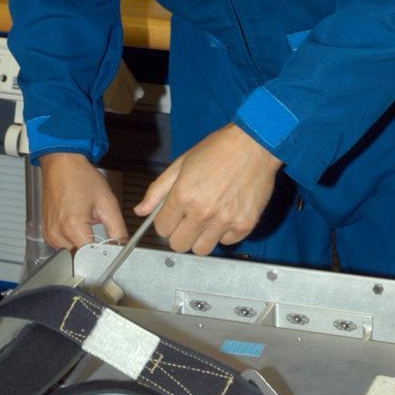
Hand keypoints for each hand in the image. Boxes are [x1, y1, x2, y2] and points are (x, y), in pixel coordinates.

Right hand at [40, 153, 127, 249]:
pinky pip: (64, 245)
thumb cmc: (80, 177)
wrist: (61, 163)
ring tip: (85, 220)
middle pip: (82, 256)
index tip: (111, 248)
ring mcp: (50, 234)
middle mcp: (58, 233)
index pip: (92, 257)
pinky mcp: (47, 233)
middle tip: (98, 227)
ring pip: (73, 252)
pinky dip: (73, 238)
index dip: (105, 254)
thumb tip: (123, 247)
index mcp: (73, 227)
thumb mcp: (107, 202)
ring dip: (82, 242)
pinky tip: (76, 221)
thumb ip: (118, 229)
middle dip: (93, 246)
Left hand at [134, 124, 280, 255]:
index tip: (173, 215)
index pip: (162, 229)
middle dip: (180, 233)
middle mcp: (202, 212)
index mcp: (183, 196)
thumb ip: (157, 190)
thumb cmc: (218, 150)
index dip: (165, 221)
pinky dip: (224, 233)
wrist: (253, 144)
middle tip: (189, 219)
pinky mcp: (244, 225)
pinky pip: (226, 242)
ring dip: (201, 237)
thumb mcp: (181, 164)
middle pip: (179, 245)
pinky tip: (226, 214)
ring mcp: (224, 221)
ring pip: (202, 250)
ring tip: (208, 218)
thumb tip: (140, 211)